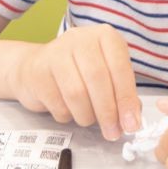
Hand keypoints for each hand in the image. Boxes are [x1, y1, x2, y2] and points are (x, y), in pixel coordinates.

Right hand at [9, 24, 140, 139]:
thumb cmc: (79, 71)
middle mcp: (80, 38)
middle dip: (108, 112)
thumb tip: (132, 120)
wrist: (35, 66)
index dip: (127, 99)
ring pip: (77, 93)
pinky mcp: (38, 71)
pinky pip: (58, 103)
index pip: (120, 68)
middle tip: (112, 132)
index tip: (131, 124)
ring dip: (87, 115)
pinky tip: (68, 110)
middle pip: (98, 79)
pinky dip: (67, 115)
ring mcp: (56, 52)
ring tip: (88, 119)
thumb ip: (122, 93)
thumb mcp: (107, 74)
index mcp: (105, 36)